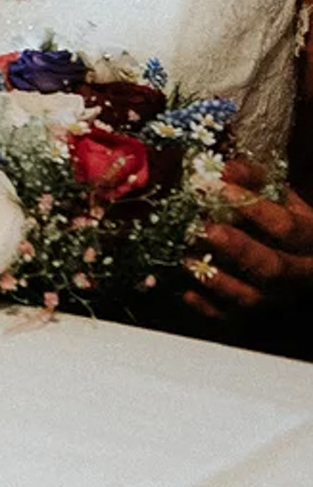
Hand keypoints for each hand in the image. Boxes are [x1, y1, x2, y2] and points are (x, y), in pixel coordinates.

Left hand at [183, 161, 312, 320]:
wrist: (306, 258)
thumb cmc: (286, 221)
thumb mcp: (281, 197)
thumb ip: (254, 180)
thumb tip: (223, 168)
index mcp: (310, 238)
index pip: (286, 226)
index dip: (251, 208)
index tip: (217, 188)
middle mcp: (299, 272)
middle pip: (272, 267)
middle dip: (237, 248)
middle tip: (203, 229)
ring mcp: (278, 296)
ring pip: (253, 298)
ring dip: (217, 281)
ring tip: (187, 260)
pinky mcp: (258, 314)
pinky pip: (232, 318)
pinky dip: (208, 307)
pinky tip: (187, 293)